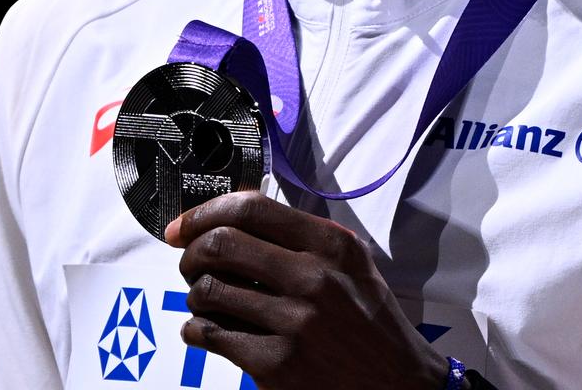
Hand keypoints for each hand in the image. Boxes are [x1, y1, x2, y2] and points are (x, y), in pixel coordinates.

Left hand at [165, 190, 449, 389]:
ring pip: (208, 291)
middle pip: (220, 244)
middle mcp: (313, 278)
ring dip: (194, 294)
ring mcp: (294, 323)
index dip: (204, 212)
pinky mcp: (276, 364)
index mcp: (331, 246)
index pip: (250, 209)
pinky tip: (208, 330)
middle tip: (189, 262)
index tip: (184, 225)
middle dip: (190, 253)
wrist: (398, 386)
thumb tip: (234, 218)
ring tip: (207, 300)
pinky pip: (210, 335)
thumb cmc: (370, 324)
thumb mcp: (352, 266)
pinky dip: (197, 330)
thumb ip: (302, 238)